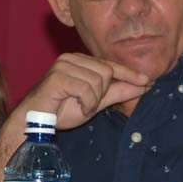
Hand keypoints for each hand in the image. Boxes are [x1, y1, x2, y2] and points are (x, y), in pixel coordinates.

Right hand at [13, 53, 150, 130]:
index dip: (129, 74)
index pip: (111, 65)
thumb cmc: (61, 111)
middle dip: (102, 94)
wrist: (34, 122)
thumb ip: (117, 92)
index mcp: (80, 61)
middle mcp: (72, 58)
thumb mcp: (95, 102)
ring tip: (79, 106)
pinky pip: (86, 89)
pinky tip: (74, 107)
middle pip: (107, 72)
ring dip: (92, 101)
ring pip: (98, 80)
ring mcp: (63, 65)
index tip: (148, 81)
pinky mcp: (57, 76)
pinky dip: (85, 103)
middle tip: (88, 105)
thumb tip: (143, 85)